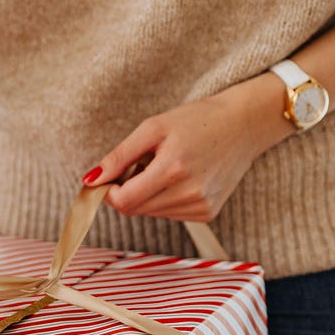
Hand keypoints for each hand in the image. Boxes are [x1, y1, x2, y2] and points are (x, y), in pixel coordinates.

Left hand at [83, 73, 292, 221]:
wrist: (244, 125)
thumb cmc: (197, 120)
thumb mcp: (153, 128)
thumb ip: (119, 156)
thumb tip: (90, 180)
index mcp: (173, 170)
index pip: (124, 201)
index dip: (108, 192)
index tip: (107, 177)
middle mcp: (189, 194)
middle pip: (135, 209)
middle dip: (126, 190)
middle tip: (139, 164)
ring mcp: (201, 207)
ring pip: (151, 213)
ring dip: (146, 195)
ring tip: (164, 167)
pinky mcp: (208, 213)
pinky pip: (169, 214)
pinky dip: (164, 199)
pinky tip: (179, 178)